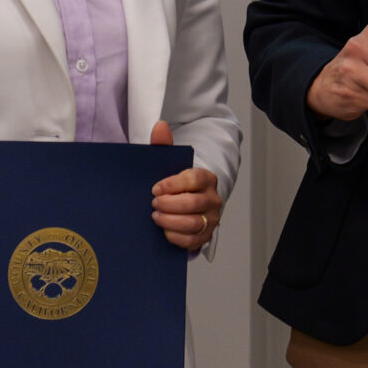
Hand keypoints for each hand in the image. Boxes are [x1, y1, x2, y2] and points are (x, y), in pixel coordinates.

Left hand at [147, 120, 222, 250]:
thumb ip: (164, 145)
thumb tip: (159, 126)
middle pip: (192, 203)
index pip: (193, 179)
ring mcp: (211, 219)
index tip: (155, 188)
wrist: (184, 207)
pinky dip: (176, 236)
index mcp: (206, 178)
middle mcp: (213, 198)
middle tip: (154, 204)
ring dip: (170, 220)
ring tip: (156, 216)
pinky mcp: (205, 236)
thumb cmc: (175, 185)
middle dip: (169, 204)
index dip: (173, 185)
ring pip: (192, 223)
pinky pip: (192, 241)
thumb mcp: (169, 164)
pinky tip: (164, 230)